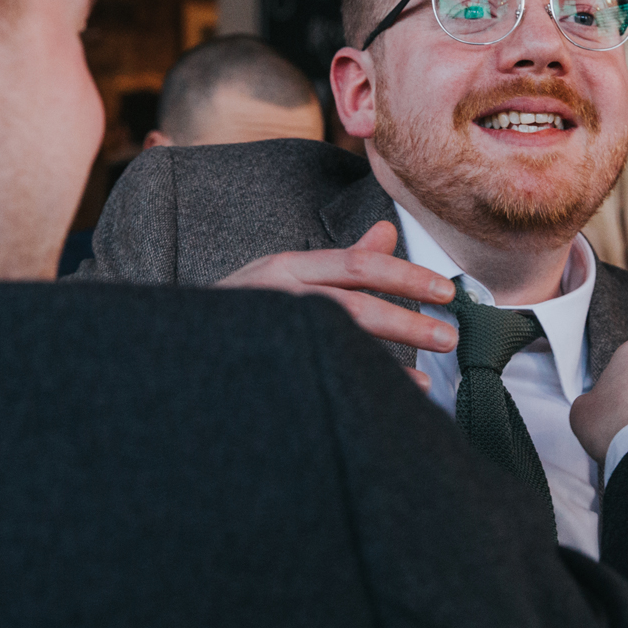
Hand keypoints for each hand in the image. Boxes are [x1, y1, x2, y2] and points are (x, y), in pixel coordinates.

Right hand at [218, 221, 457, 389]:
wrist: (178, 352)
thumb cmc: (244, 309)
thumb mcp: (289, 275)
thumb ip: (343, 260)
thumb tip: (387, 232)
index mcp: (288, 268)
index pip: (356, 265)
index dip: (405, 276)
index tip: (446, 291)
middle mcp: (278, 295)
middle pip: (352, 304)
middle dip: (407, 320)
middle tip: (450, 336)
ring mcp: (270, 333)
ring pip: (338, 341)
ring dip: (390, 358)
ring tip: (430, 376)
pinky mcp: (266, 370)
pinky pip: (322, 377)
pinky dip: (363, 385)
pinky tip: (392, 395)